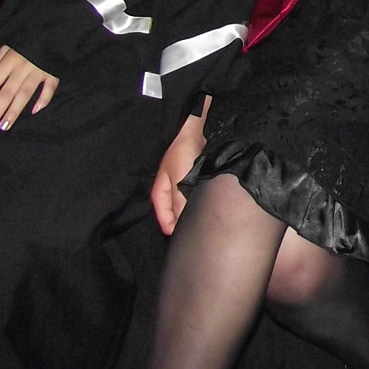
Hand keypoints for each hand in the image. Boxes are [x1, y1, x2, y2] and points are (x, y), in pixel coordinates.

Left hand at [0, 45, 57, 134]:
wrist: (52, 29)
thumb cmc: (26, 40)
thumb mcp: (8, 45)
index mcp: (9, 60)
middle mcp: (22, 67)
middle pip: (7, 93)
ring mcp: (39, 70)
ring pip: (25, 94)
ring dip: (14, 111)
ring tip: (5, 126)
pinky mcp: (53, 71)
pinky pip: (49, 88)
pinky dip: (43, 99)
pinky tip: (35, 111)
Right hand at [152, 108, 207, 234]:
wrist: (193, 130)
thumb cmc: (183, 153)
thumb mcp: (181, 179)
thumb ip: (180, 203)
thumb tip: (182, 225)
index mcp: (160, 195)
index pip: (166, 222)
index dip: (176, 231)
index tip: (188, 238)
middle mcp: (168, 194)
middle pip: (175, 216)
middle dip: (185, 224)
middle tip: (200, 231)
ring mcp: (179, 187)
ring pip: (185, 208)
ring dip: (193, 214)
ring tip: (206, 221)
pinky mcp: (190, 182)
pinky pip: (193, 199)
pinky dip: (198, 203)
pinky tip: (208, 206)